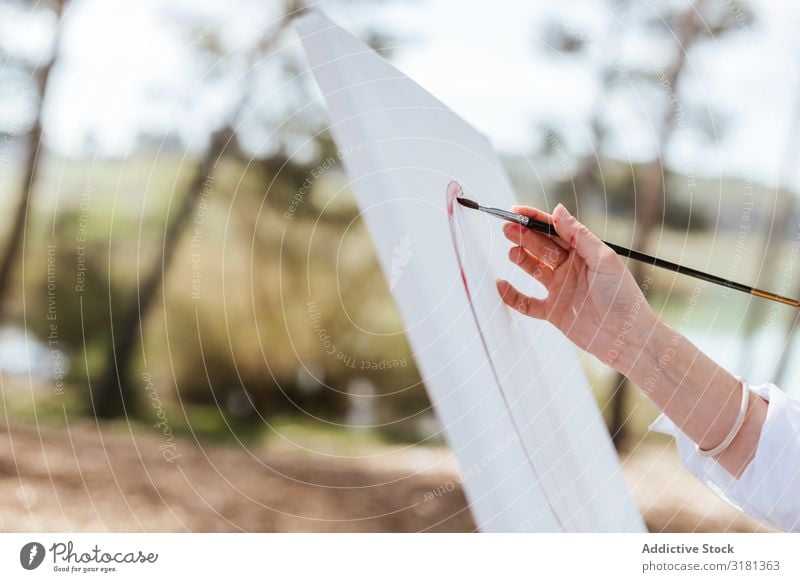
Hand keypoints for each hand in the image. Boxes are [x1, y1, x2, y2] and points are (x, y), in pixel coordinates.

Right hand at [496, 203, 656, 373]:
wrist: (627, 338)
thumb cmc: (623, 297)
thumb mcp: (603, 260)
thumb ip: (579, 235)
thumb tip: (558, 209)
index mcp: (583, 252)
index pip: (555, 230)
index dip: (535, 220)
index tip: (516, 212)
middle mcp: (570, 268)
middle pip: (541, 247)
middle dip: (524, 237)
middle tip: (508, 230)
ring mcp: (560, 290)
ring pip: (533, 270)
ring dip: (521, 259)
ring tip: (512, 252)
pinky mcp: (553, 312)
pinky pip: (527, 303)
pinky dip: (513, 296)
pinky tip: (501, 285)